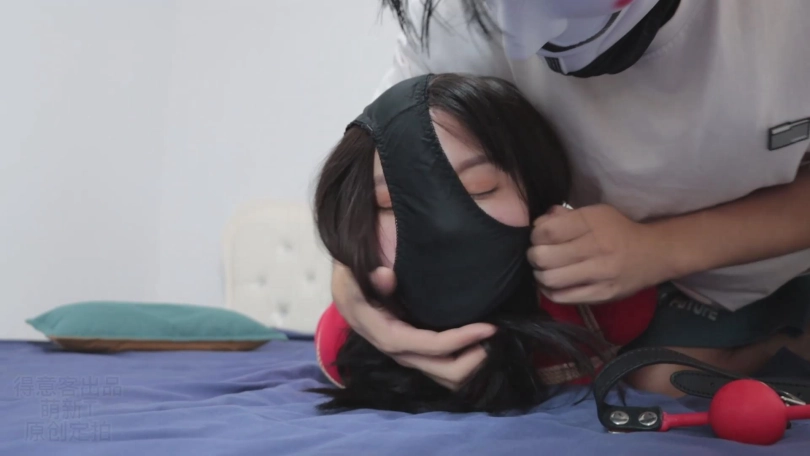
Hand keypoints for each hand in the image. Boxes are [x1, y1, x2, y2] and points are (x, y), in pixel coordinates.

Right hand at [331, 263, 496, 389]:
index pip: (420, 345)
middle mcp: (390, 345)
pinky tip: (476, 344)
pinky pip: (438, 364)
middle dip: (469, 362)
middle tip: (494, 338)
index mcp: (376, 328)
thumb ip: (368, 273)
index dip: (455, 342)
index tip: (486, 329)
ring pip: (439, 374)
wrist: (346, 275)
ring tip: (488, 344)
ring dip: (467, 366)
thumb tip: (386, 276)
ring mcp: (402, 350)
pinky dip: (459, 360)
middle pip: (435, 370)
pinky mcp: (411, 347)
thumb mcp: (352, 266)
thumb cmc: (353, 269)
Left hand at [527, 204, 669, 303]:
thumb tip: (537, 224)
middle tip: (537, 255)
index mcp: (592, 222)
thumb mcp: (595, 214)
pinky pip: (562, 297)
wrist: (655, 254)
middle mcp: (597, 247)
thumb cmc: (618, 231)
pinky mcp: (603, 295)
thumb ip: (565, 217)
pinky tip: (553, 283)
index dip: (535, 236)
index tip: (539, 238)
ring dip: (539, 274)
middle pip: (543, 256)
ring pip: (550, 279)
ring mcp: (601, 274)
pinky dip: (550, 291)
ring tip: (544, 270)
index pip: (547, 231)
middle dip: (533, 255)